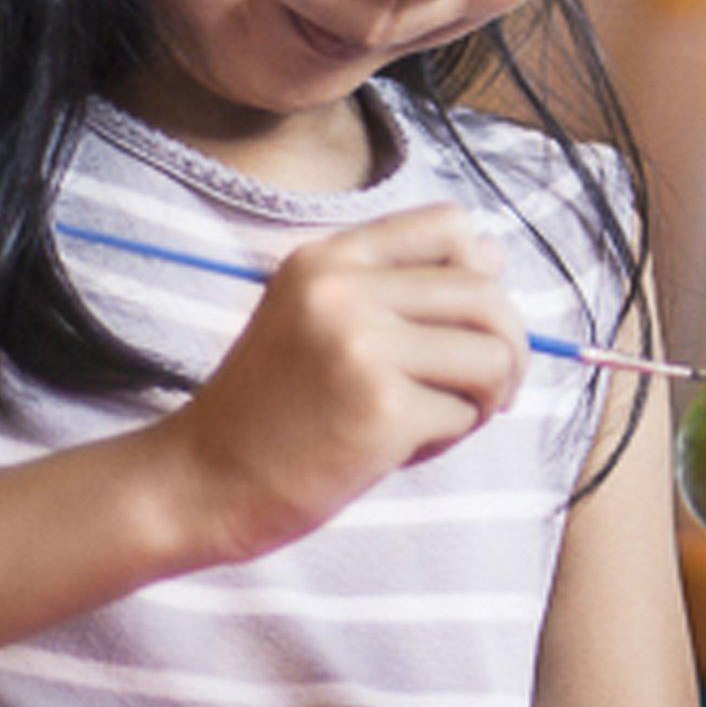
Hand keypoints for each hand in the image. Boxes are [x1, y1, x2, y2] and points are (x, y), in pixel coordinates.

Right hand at [149, 206, 526, 565]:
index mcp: (329, 258)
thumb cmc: (272, 407)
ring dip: (487, 394)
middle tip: (488, 390)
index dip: (482, 271)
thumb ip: (399, 284)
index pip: (450, 224)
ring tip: (443, 416)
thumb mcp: (319, 318)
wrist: (198, 481)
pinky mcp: (381, 409)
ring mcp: (362, 347)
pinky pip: (465, 413)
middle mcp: (344, 290)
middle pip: (487, 294)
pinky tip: (400, 449)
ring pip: (493, 353)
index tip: (468, 320)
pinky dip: (449, 437)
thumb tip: (495, 252)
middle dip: (507, 347)